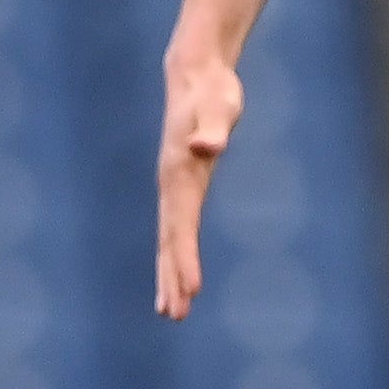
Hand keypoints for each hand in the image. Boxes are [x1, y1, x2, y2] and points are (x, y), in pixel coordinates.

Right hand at [154, 45, 245, 318]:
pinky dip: (177, 254)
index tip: (191, 290)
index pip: (181, 225)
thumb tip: (208, 146)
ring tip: (170, 311)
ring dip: (170, 275)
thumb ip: (213, 130)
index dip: (185, 258)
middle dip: (172, 278)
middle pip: (169, 240)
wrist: (195, 74)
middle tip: (174, 315)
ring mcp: (174, 187)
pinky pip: (176, 228)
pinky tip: (180, 275)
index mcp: (179, 175)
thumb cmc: (212, 91)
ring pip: (169, 239)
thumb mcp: (218, 108)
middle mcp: (172, 186)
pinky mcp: (182, 185)